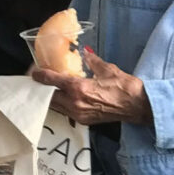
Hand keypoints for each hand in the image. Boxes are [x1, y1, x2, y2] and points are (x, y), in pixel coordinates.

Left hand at [31, 48, 152, 125]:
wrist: (139, 107)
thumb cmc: (125, 88)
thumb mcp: (107, 69)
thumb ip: (92, 61)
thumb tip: (86, 53)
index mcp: (78, 88)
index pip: (51, 81)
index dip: (40, 75)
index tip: (34, 71)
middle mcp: (75, 103)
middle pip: (48, 96)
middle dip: (41, 88)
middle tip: (37, 79)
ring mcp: (79, 114)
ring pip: (55, 106)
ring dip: (49, 97)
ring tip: (47, 88)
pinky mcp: (84, 120)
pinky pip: (65, 112)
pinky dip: (60, 104)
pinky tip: (61, 97)